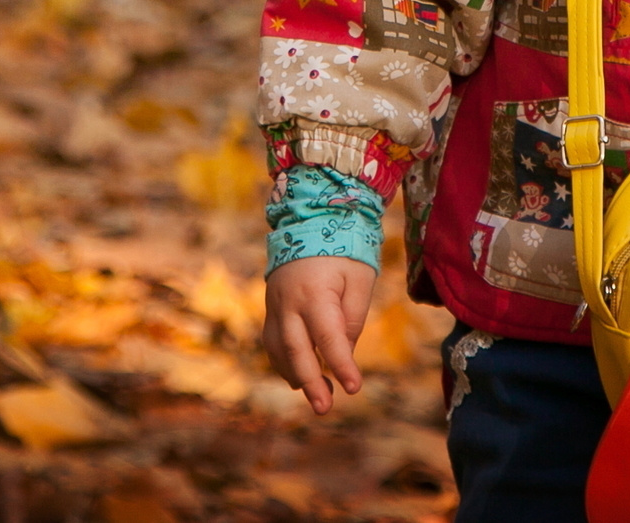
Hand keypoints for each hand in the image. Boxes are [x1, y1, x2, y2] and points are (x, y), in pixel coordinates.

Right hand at [262, 255, 376, 413]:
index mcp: (315, 293)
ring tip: (317, 396)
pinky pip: (272, 341)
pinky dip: (284, 362)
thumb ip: (352, 318)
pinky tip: (299, 377)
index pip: (328, 337)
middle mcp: (289, 302)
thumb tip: (343, 355)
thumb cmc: (342, 251)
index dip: (341, 364)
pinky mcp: (271, 307)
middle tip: (325, 408)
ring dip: (296, 376)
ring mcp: (275, 305)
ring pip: (278, 349)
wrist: (308, 222)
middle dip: (310, 382)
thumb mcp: (359, 278)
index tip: (354, 387)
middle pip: (296, 350)